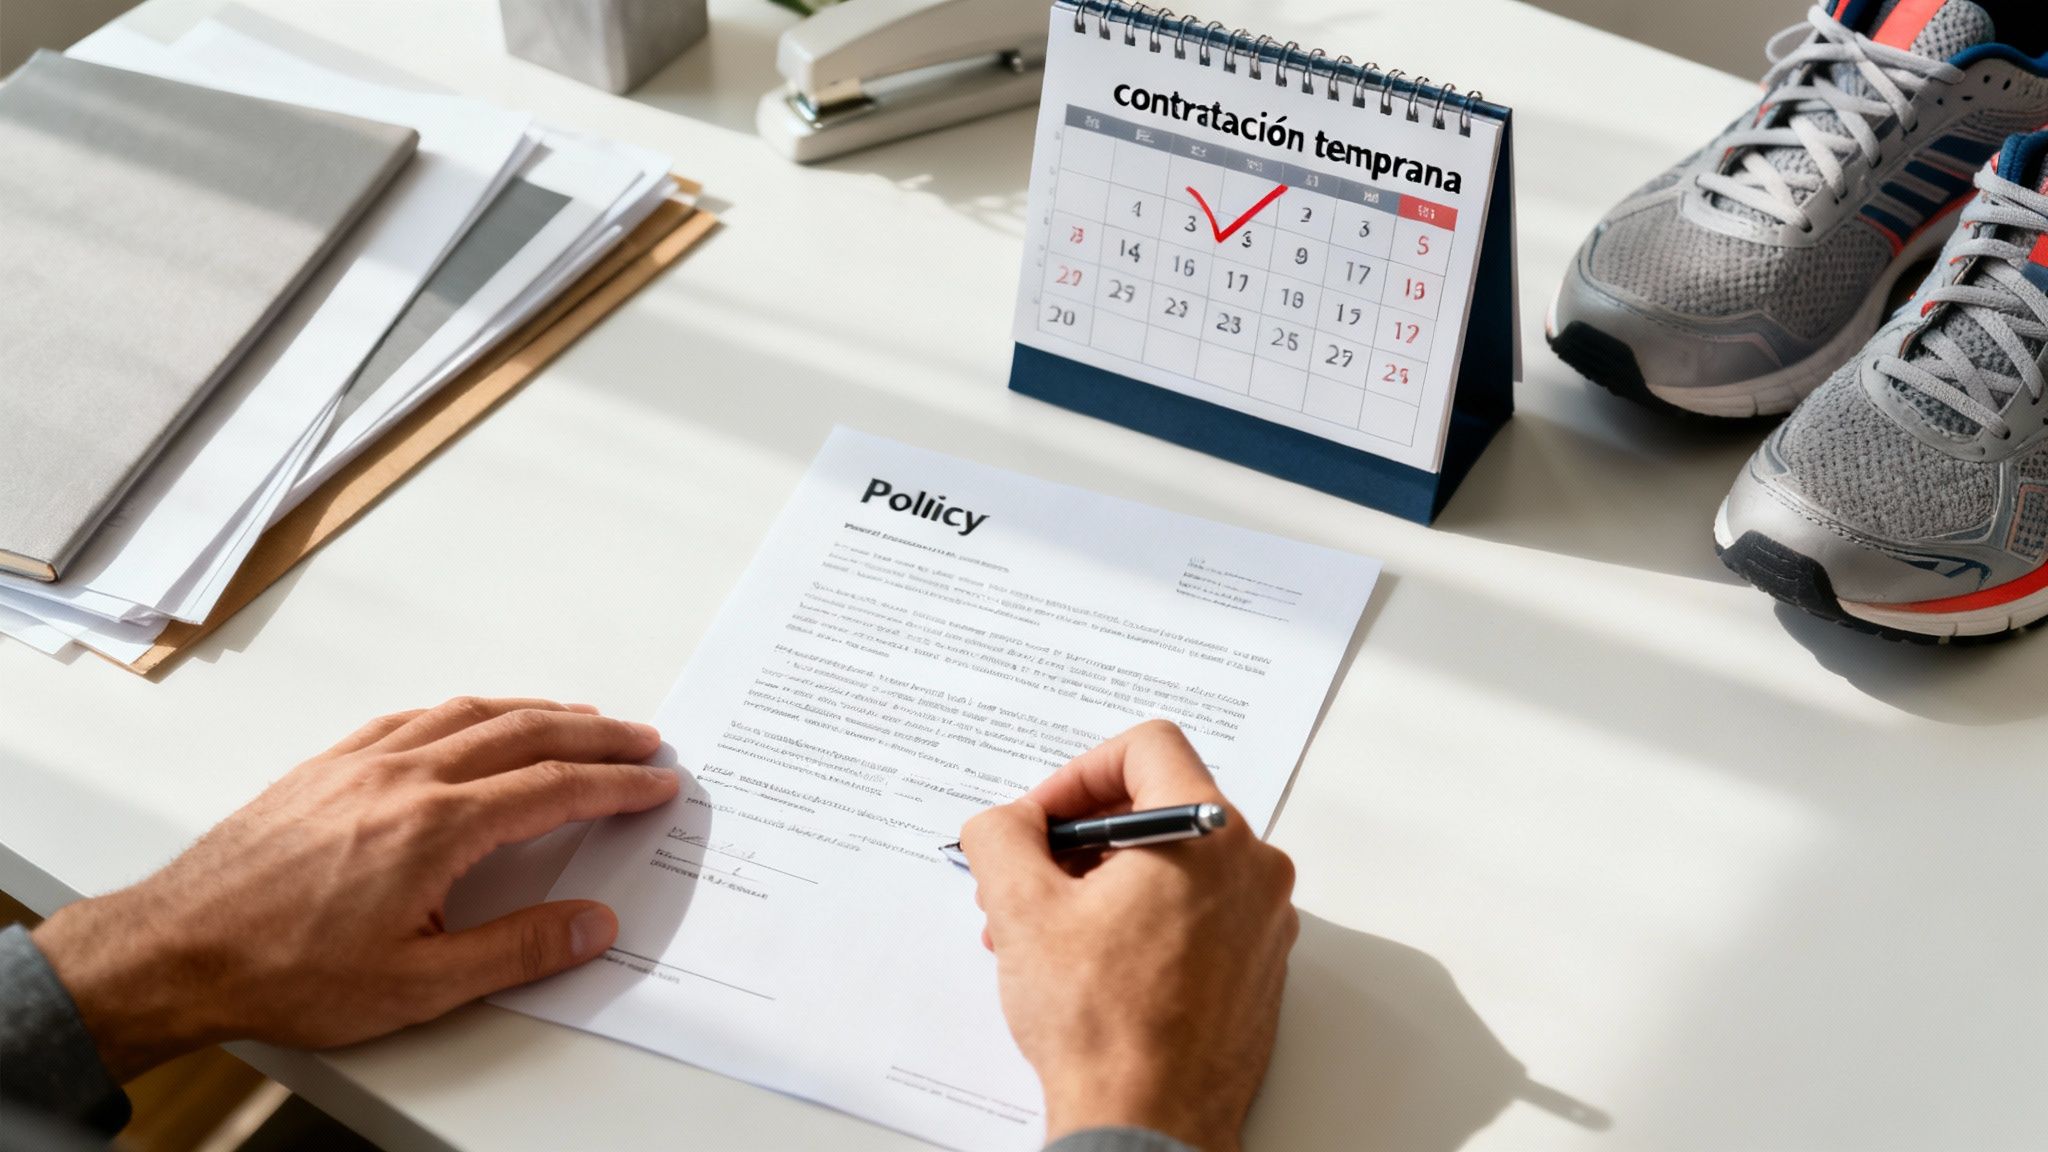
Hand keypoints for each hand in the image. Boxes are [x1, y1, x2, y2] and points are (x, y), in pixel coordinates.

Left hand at [31, 697, 677, 1081]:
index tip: (656, 784)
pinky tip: (475, 720)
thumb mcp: (416, 985)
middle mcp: (404, 777)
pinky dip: (467, 711)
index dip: (616, 785)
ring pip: (471, 714)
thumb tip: (592, 924)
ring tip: (578, 718)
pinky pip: (414, 717)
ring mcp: (362, 763)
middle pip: (525, 733)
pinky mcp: (327, 766)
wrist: (177, 950)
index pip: (554, 789)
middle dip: (595, 733)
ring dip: (537, 711)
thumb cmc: (285, 971)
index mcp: (436, 827)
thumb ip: (516, 949)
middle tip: (642, 739)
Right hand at [960, 720, 1297, 1151]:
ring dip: (1100, 884)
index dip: (1079, 773)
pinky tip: (1087, 964)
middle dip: (1079, 839)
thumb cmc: (1104, 1025)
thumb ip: (1002, 835)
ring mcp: (1262, 921)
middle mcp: (1252, 868)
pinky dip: (1138, 920)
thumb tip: (1003, 821)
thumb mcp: (1023, 908)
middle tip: (1028, 879)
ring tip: (1041, 933)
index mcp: (1208, 833)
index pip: (1148, 747)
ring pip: (1173, 866)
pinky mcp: (1256, 967)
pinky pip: (1195, 913)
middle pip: (1158, 808)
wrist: (1148, 1123)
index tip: (1042, 819)